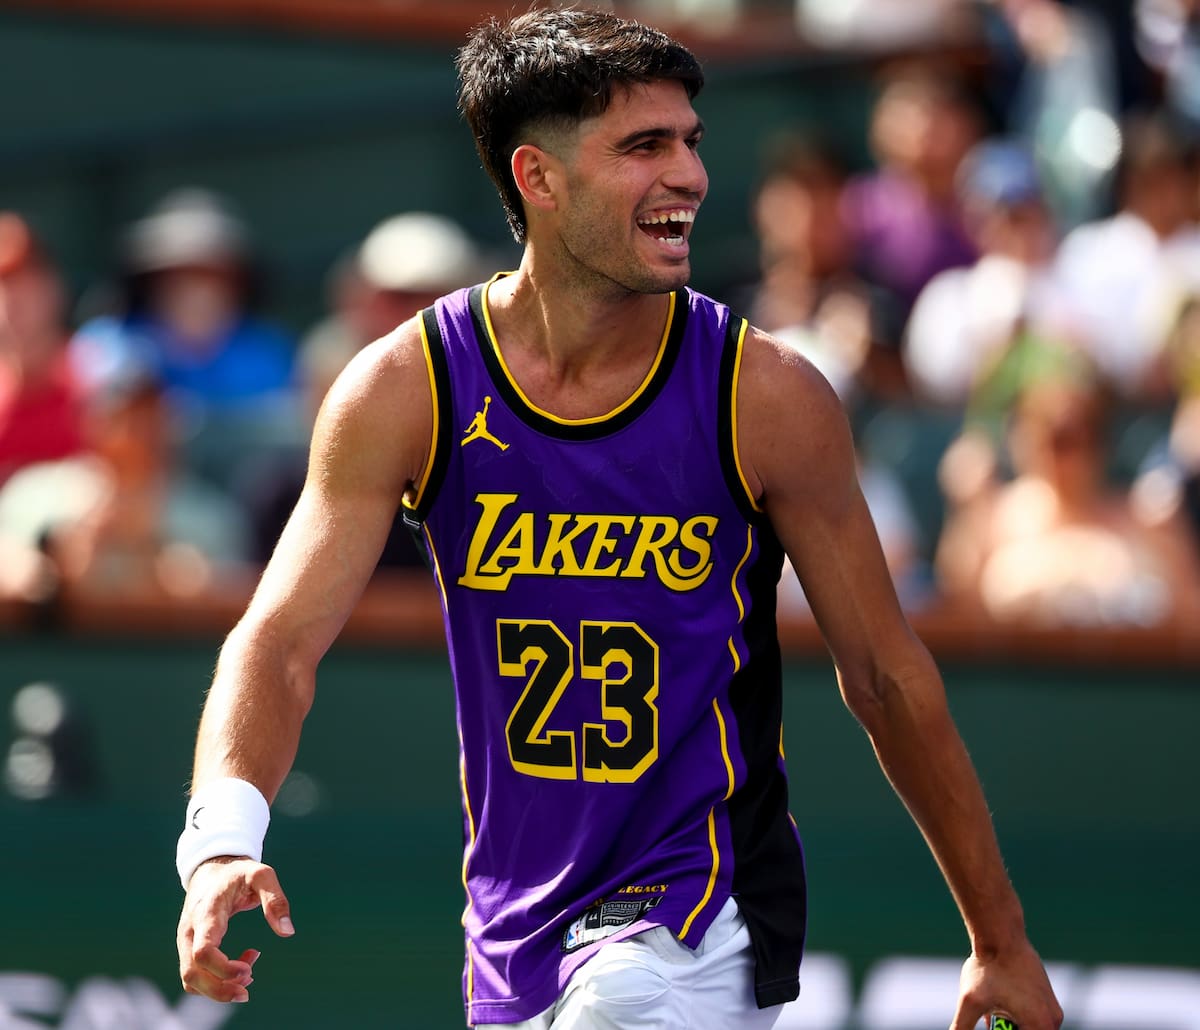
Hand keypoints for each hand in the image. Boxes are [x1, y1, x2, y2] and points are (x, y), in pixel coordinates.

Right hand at [176, 856, 294, 1002]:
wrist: (213, 869)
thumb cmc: (238, 873)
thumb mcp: (261, 875)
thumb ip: (275, 900)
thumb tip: (288, 932)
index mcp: (206, 913)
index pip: (203, 952)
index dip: (224, 969)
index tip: (250, 970)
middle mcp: (190, 931)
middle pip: (192, 975)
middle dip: (220, 990)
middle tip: (249, 988)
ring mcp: (186, 942)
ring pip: (190, 980)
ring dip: (219, 988)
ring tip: (250, 973)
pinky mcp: (189, 949)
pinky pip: (195, 976)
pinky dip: (216, 982)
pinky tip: (241, 967)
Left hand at [950, 941, 1062, 1029]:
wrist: (1000, 933)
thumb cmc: (987, 967)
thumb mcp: (970, 1002)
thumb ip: (962, 1028)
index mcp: (1041, 1026)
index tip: (992, 1023)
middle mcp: (1053, 1021)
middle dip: (1005, 1028)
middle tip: (990, 1014)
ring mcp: (1052, 1008)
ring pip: (1025, 1026)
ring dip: (1007, 1023)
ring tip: (990, 1007)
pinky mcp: (1046, 996)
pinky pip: (1029, 1015)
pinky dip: (1012, 1013)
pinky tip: (996, 1001)